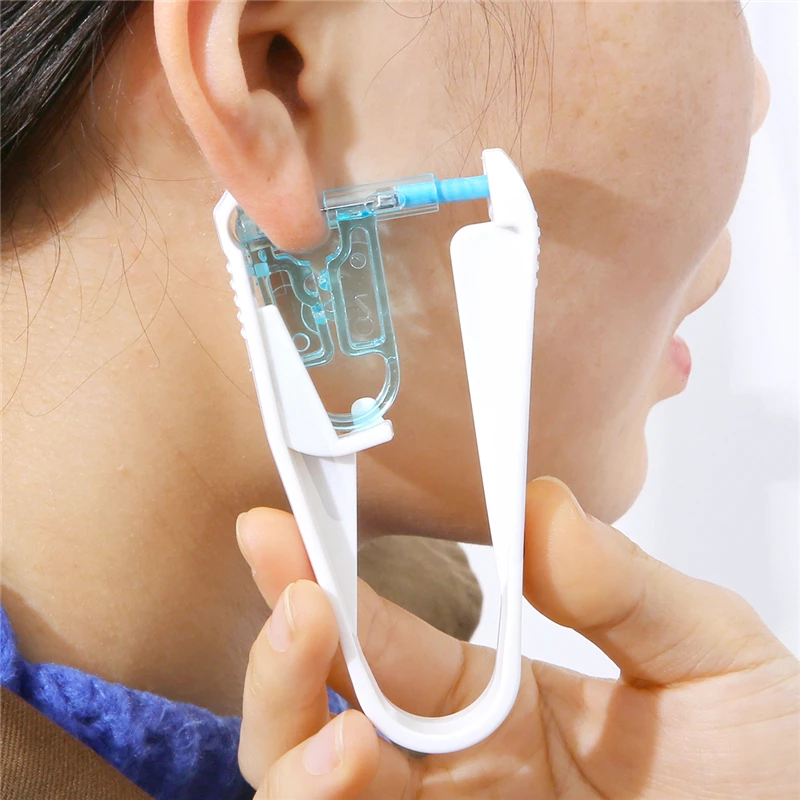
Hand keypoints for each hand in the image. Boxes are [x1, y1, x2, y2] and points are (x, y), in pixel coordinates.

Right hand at [235, 478, 799, 798]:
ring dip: (289, 733)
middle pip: (319, 712)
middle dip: (284, 653)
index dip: (326, 579)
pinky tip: (352, 760)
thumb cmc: (775, 782)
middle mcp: (450, 772)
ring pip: (304, 789)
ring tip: (333, 701)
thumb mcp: (713, 664)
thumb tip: (539, 501)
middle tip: (295, 598)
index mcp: (498, 703)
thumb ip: (622, 588)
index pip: (387, 636)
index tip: (282, 523)